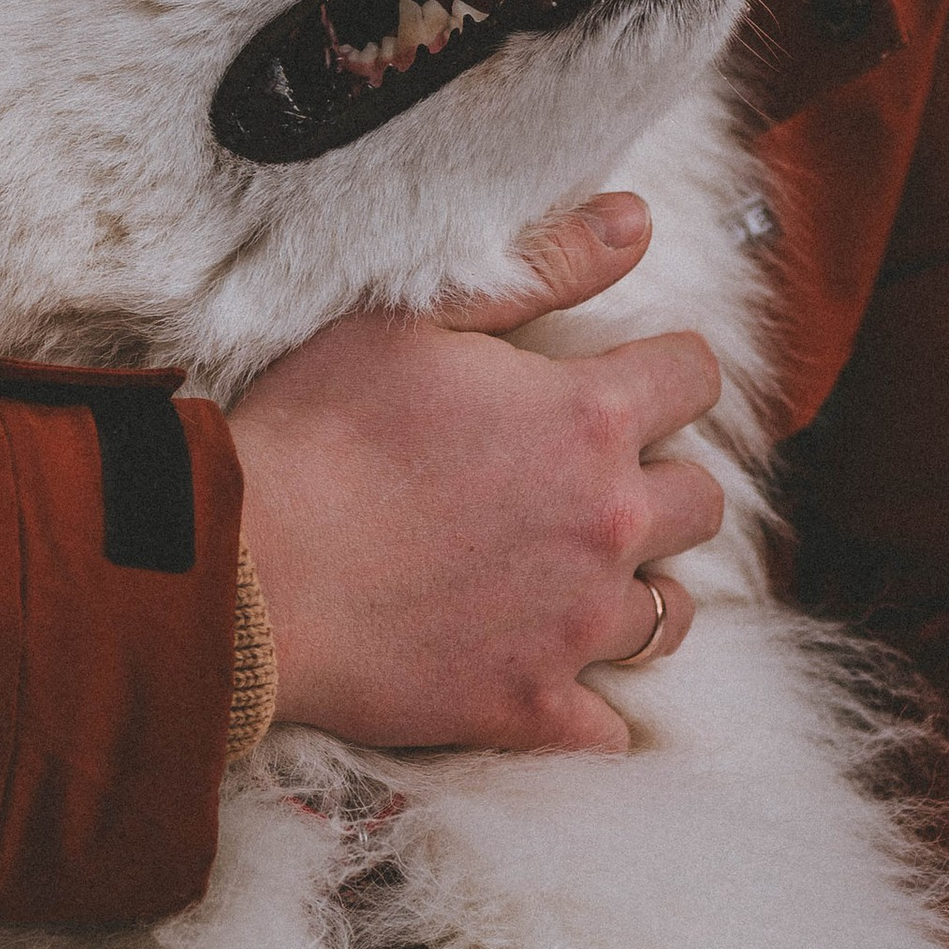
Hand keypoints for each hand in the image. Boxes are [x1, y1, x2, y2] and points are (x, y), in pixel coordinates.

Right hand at [227, 195, 722, 753]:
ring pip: (671, 613)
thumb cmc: (314, 432)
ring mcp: (575, 626)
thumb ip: (542, 266)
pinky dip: (592, 711)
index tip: (625, 383)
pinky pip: (609, 729)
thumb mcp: (414, 317)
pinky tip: (554, 682)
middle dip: (660, 481)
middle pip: (703, 500)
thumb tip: (639, 220)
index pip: (696, 377)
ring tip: (580, 578)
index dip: (664, 371)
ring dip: (638, 588)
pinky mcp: (531, 706)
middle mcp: (607, 523)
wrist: (244, 571)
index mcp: (588, 417)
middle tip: (591, 482)